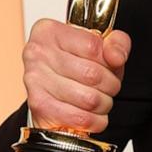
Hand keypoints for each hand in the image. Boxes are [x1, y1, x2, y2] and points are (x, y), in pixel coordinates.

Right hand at [22, 18, 129, 133]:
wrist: (53, 94)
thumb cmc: (78, 67)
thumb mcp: (102, 48)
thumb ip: (117, 43)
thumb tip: (116, 57)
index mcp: (50, 31)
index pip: (93, 46)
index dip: (110, 61)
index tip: (109, 65)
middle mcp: (37, 52)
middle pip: (93, 74)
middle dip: (111, 85)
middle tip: (107, 86)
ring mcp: (35, 79)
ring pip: (89, 99)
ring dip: (103, 104)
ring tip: (98, 99)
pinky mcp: (39, 106)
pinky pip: (81, 118)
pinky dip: (94, 120)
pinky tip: (90, 114)